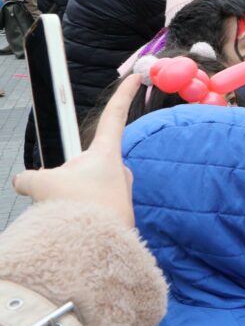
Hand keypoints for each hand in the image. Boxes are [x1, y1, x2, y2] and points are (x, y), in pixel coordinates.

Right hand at [13, 74, 141, 227]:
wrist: (95, 250)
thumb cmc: (76, 210)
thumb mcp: (39, 184)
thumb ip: (29, 176)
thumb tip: (24, 181)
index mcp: (107, 154)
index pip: (115, 115)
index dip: (124, 93)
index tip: (139, 76)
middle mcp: (119, 171)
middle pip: (83, 164)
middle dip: (66, 178)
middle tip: (60, 195)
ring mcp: (120, 194)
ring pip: (82, 190)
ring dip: (68, 200)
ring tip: (67, 215)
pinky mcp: (118, 216)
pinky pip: (87, 210)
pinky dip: (75, 217)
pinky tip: (74, 229)